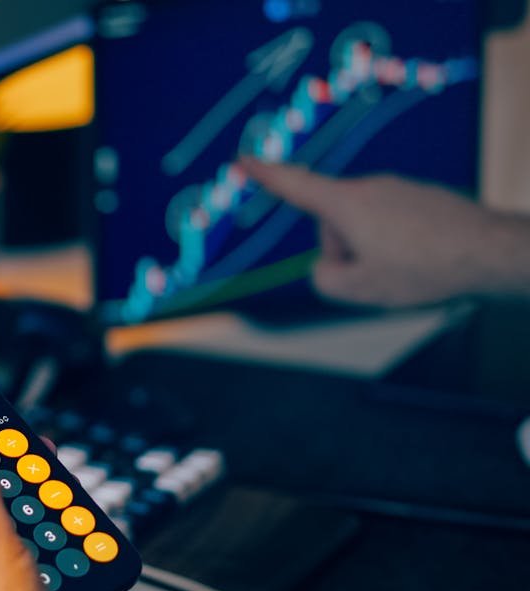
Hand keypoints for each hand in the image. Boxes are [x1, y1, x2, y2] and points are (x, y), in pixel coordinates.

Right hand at [241, 158, 529, 306]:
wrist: (489, 251)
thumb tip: (326, 266)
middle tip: (375, 274)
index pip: (294, 185)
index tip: (243, 159)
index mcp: (346, 205)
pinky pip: (394, 223)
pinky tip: (424, 260)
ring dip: (375, 250)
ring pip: (366, 226)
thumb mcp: (358, 289)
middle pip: (334, 223)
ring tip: (408, 270)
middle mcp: (370, 187)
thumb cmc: (423, 268)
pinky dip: (400, 244)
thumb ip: (324, 278)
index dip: (265, 174)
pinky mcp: (422, 196)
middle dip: (345, 250)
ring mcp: (398, 189)